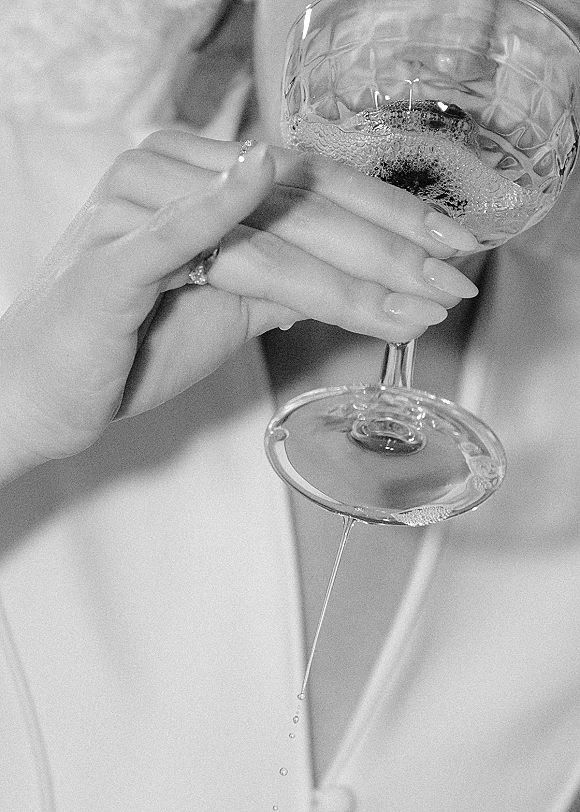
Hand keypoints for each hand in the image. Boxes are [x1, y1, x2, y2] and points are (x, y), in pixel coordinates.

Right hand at [0, 131, 477, 476]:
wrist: (44, 392)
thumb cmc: (127, 348)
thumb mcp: (226, 308)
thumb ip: (282, 283)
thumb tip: (352, 283)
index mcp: (200, 174)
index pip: (314, 186)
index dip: (389, 218)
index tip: (452, 251)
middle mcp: (170, 171)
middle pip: (302, 204)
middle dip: (389, 251)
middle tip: (452, 282)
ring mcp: (138, 206)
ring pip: (265, 236)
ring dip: (348, 275)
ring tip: (413, 306)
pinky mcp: (112, 255)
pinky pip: (174, 230)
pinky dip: (216, 208)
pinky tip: (263, 181)